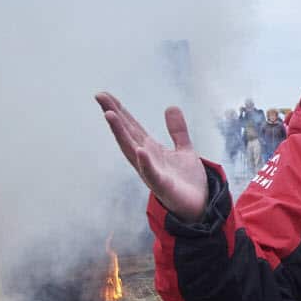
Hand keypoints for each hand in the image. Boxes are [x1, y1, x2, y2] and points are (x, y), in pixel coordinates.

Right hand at [96, 92, 208, 221]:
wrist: (200, 205)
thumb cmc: (188, 181)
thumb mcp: (184, 149)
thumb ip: (177, 130)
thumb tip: (170, 107)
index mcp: (150, 149)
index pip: (132, 127)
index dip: (119, 110)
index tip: (104, 95)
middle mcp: (146, 159)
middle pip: (127, 134)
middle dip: (114, 116)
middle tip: (100, 97)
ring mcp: (152, 172)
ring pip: (132, 151)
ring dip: (121, 134)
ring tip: (110, 115)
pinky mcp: (163, 186)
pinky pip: (152, 174)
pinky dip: (145, 163)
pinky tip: (140, 150)